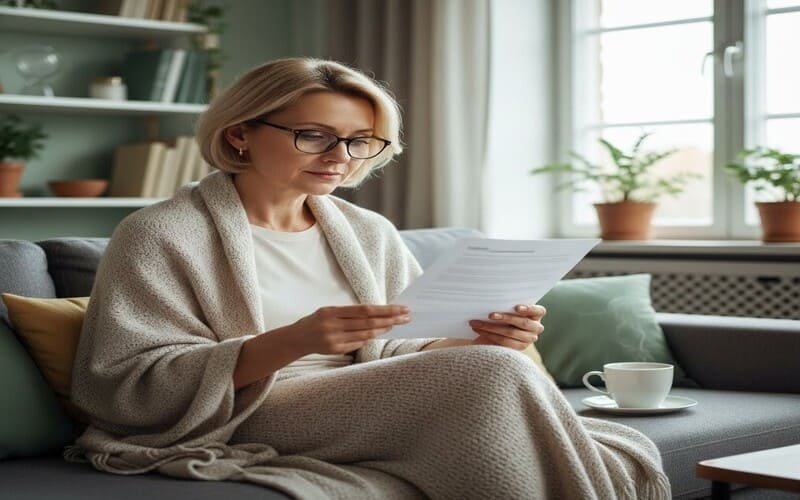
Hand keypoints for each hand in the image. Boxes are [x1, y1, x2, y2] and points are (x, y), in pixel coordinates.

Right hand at [287, 304, 410, 355]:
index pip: (365, 310)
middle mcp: (333, 325)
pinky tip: (378, 334)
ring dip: (382, 330)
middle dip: (390, 319)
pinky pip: (357, 344)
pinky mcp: (334, 350)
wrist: (296, 339)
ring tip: (395, 325)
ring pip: (365, 334)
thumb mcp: (330, 311)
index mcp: (332, 311)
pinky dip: (369, 339)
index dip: (385, 310)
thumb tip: (376, 314)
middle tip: (406, 317)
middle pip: (368, 322)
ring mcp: (334, 339)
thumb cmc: (316, 321)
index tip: (400, 308)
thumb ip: (350, 313)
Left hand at [468, 304, 545, 350]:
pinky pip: (504, 341)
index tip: (516, 307)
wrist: (498, 331)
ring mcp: (529, 339)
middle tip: (490, 315)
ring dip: (492, 327)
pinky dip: (490, 335)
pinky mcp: (519, 347)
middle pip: (523, 323)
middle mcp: (536, 327)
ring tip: (477, 323)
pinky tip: (479, 330)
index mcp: (536, 314)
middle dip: (505, 318)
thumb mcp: (508, 307)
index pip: (539, 311)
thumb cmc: (505, 313)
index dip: (529, 309)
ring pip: (511, 332)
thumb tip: (493, 296)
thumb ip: (506, 303)